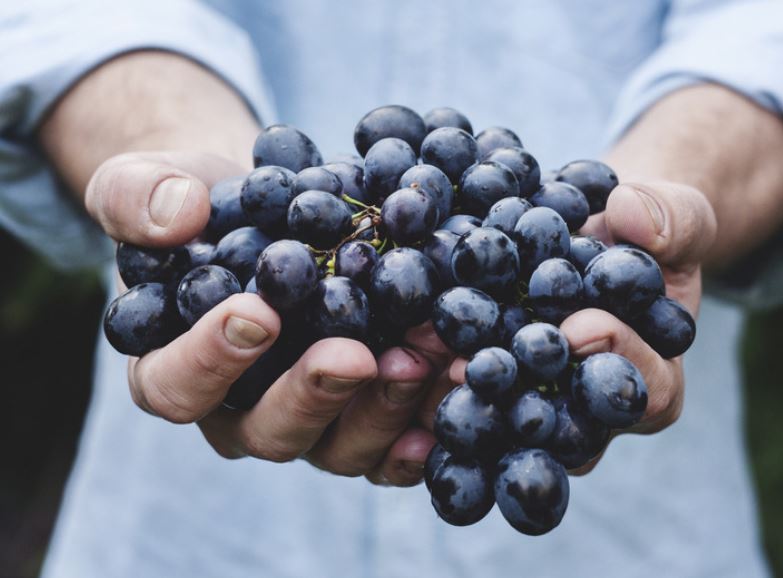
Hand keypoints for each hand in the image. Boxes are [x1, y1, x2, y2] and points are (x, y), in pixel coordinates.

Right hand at [88, 150, 450, 484]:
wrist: (269, 210)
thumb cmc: (201, 205)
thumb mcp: (148, 182)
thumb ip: (137, 197)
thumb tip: (176, 215)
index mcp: (173, 368)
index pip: (176, 386)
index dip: (210, 361)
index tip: (257, 313)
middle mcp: (241, 411)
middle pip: (269, 431)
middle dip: (314, 395)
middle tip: (355, 355)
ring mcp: (309, 420)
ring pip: (341, 446)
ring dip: (386, 408)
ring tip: (426, 357)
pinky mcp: (363, 414)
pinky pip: (393, 443)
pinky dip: (427, 424)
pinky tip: (456, 389)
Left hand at [445, 180, 716, 472]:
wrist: (597, 235)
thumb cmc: (646, 233)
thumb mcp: (677, 216)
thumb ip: (672, 219)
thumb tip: (631, 215)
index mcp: (653, 380)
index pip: (645, 390)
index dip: (616, 359)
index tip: (580, 326)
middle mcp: (591, 412)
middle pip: (563, 425)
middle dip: (522, 393)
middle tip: (479, 366)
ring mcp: (538, 405)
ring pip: (505, 419)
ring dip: (463, 393)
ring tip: (425, 357)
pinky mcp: (492, 386)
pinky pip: (465, 392)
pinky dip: (432, 371)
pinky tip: (399, 347)